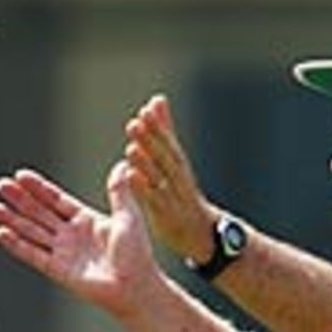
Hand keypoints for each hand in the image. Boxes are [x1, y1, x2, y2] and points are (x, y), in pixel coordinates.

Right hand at [0, 162, 162, 320]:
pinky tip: (1, 233)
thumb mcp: (128, 216)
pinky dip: (17, 245)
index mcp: (86, 220)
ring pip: (32, 232)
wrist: (136, 286)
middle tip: (1, 185)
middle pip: (39, 214)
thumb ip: (120, 191)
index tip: (21, 175)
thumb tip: (122, 164)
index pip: (56, 200)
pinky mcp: (58, 271)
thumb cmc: (137, 254)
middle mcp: (71, 236)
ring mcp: (63, 253)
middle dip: (19, 200)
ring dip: (12, 220)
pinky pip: (33, 255)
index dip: (39, 188)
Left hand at [122, 92, 216, 263]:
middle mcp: (177, 180)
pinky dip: (143, 189)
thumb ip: (164, 131)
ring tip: (130, 148)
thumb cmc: (182, 193)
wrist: (201, 232)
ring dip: (146, 164)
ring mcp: (173, 198)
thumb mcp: (174, 159)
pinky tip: (130, 177)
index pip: (169, 144)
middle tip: (134, 124)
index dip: (159, 129)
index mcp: (178, 165)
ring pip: (160, 179)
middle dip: (151, 142)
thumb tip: (156, 99)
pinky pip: (154, 202)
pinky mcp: (166, 217)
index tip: (145, 111)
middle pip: (165, 159)